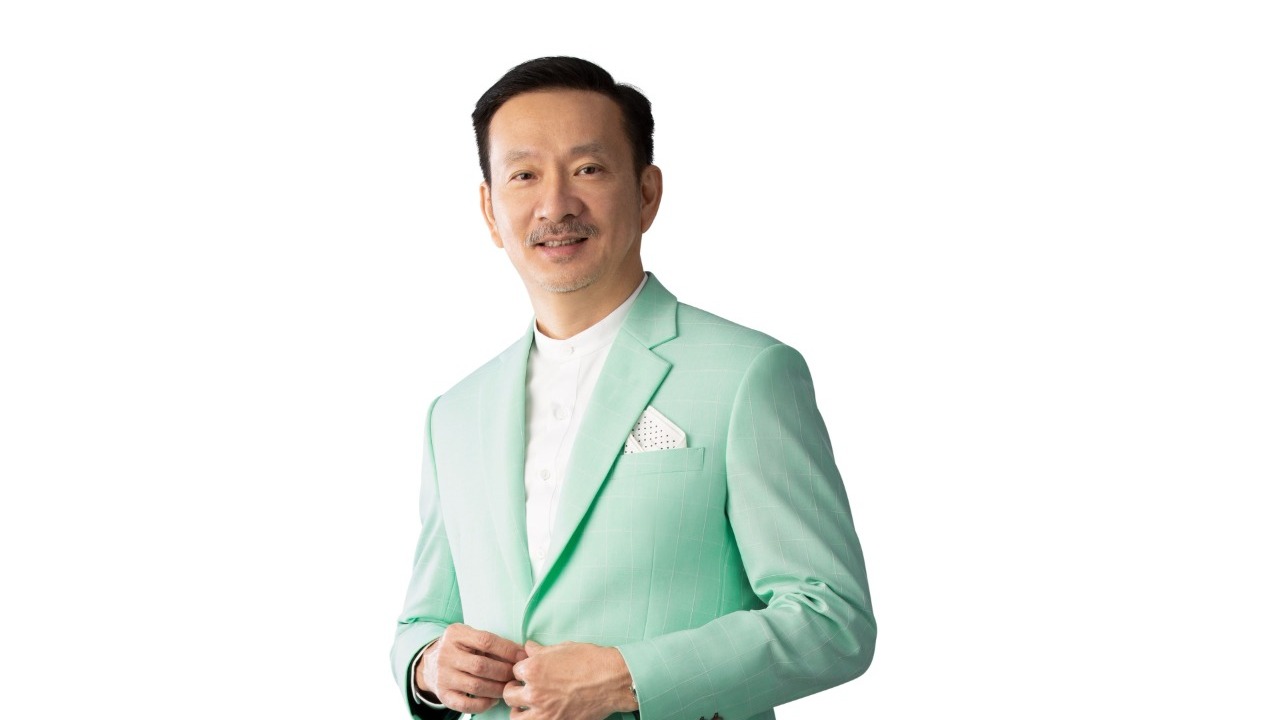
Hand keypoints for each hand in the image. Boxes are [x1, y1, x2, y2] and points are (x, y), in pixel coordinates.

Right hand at [416, 623, 526, 714]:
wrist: (430, 664)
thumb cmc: (460, 649)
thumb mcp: (469, 637)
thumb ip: (491, 643)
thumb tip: (521, 654)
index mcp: (455, 634)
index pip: (486, 641)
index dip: (507, 650)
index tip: (522, 657)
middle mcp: (446, 654)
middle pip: (481, 666)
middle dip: (504, 672)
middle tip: (517, 675)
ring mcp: (443, 676)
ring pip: (476, 686)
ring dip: (497, 689)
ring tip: (508, 688)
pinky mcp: (443, 694)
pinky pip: (466, 704)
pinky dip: (483, 704)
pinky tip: (493, 700)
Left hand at [503, 640, 636, 719]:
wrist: (612, 681)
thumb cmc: (591, 661)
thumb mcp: (563, 648)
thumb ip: (541, 651)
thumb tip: (529, 648)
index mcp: (533, 669)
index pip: (515, 670)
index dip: (523, 670)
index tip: (528, 672)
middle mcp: (534, 692)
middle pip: (510, 694)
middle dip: (514, 690)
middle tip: (521, 689)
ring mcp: (544, 712)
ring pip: (516, 716)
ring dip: (518, 710)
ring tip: (525, 707)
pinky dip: (535, 719)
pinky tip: (540, 715)